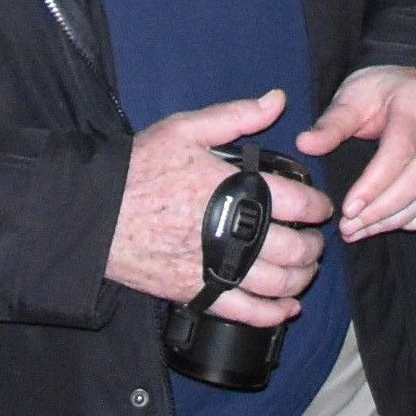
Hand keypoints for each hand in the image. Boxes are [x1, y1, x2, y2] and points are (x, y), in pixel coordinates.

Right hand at [104, 93, 328, 322]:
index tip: (322, 207)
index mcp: (233, 188)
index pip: (298, 202)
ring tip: (306, 269)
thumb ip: (237, 116)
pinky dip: (273, 315)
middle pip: (294, 247)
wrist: (94, 213)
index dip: (319, 206)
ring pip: (276, 283)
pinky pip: (245, 313)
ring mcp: (213, 268)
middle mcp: (230, 232)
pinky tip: (287, 308)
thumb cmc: (139, 168)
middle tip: (316, 240)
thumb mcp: (186, 129)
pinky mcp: (195, 293)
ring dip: (301, 278)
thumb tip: (278, 100)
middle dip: (313, 245)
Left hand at [298, 65, 415, 240]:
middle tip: (349, 227)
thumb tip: (305, 144)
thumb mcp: (354, 95)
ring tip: (359, 231)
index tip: (347, 207)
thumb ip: (332, 122)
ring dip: (393, 221)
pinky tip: (391, 224)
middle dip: (381, 211)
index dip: (374, 184)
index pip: (400, 152)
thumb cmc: (382, 91)